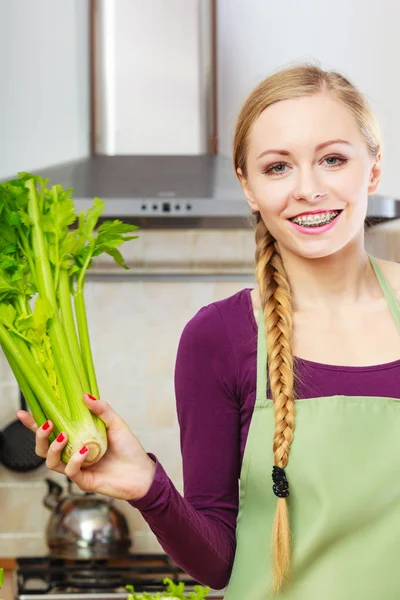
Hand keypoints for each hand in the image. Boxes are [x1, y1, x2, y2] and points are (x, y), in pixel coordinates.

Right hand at [17, 394, 155, 500]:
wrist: (143, 472)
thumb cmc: (129, 448)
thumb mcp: (116, 424)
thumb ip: (101, 410)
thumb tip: (84, 396)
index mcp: (77, 439)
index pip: (51, 431)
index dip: (34, 423)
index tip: (23, 412)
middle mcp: (72, 453)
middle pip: (43, 448)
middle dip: (39, 436)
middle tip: (47, 423)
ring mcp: (76, 468)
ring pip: (51, 461)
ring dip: (53, 447)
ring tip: (64, 435)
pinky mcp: (83, 481)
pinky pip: (70, 472)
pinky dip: (74, 460)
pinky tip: (84, 451)